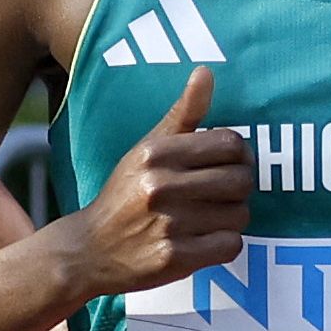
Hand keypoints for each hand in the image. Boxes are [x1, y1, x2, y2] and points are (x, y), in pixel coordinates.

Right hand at [62, 67, 251, 294]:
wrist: (89, 249)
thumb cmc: (125, 193)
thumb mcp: (147, 148)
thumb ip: (183, 113)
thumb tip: (206, 72)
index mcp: (156, 153)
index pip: (231, 144)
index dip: (239, 155)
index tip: (229, 165)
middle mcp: (160, 186)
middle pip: (241, 180)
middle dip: (239, 188)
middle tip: (223, 195)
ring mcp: (167, 224)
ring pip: (240, 216)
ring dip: (232, 219)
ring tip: (208, 218)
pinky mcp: (173, 259)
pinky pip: (230, 246)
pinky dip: (224, 245)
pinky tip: (204, 241)